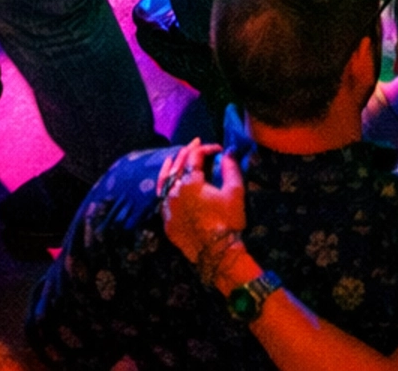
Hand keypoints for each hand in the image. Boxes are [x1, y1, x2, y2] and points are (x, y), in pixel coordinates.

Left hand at [158, 141, 246, 263]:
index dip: (207, 148)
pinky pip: (162, 200)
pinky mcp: (167, 223)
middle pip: (178, 166)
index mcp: (191, 182)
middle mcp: (175, 192)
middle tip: (197, 142)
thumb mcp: (235, 191)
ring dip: (171, 167)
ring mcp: (168, 208)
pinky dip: (164, 187)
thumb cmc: (228, 220)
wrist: (217, 254)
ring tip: (174, 158)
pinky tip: (168, 185)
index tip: (219, 149)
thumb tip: (227, 152)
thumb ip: (230, 167)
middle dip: (188, 151)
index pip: (195, 157)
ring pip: (166, 182)